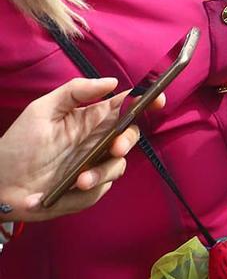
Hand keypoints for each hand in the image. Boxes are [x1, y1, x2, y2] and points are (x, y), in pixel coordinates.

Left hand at [0, 77, 145, 220]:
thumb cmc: (18, 144)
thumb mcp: (42, 110)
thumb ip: (75, 91)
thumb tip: (113, 83)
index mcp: (91, 119)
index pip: (127, 106)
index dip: (147, 101)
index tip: (157, 101)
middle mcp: (96, 142)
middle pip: (130, 137)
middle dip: (128, 141)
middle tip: (114, 148)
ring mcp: (92, 167)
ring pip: (117, 168)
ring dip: (102, 174)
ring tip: (79, 181)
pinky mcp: (84, 193)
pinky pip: (98, 193)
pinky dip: (82, 194)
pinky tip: (61, 193)